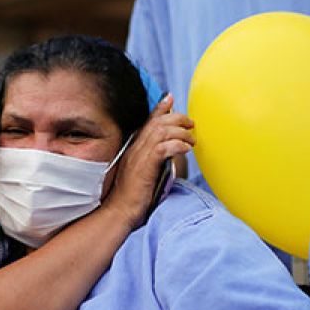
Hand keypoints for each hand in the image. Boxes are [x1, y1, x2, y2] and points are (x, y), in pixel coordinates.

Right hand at [105, 94, 194, 227]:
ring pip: (161, 132)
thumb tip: (168, 150)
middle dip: (177, 118)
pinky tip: (185, 149)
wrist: (118, 211)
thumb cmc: (132, 197)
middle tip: (191, 124)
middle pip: (157, 123)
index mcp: (133, 148)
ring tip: (191, 140)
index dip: (159, 108)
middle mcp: (135, 149)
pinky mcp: (144, 168)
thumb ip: (153, 159)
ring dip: (180, 132)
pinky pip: (162, 149)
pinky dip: (176, 145)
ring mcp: (138, 157)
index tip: (170, 98)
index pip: (147, 122)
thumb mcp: (143, 173)